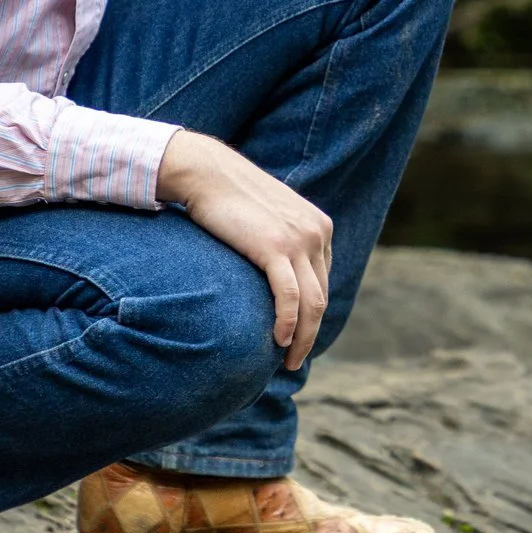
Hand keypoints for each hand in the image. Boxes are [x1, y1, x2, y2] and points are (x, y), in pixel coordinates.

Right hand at [156, 128, 332, 369]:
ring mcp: (298, 240)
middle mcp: (316, 233)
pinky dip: (288, 323)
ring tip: (288, 359)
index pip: (323, 281)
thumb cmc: (231, 197)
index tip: (299, 335)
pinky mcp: (275, 247)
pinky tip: (279, 340)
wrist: (208, 173)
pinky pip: (289, 296)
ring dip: (303, 338)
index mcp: (319, 227)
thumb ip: (281, 240)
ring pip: (311, 302)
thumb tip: (278, 272)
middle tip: (295, 358)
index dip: (313, 312)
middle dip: (312, 333)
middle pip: (321, 296)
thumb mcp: (269, 218)